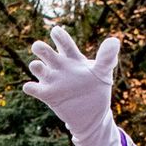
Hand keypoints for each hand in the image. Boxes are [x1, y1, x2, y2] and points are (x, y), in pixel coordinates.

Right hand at [23, 26, 119, 145]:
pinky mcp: (47, 95)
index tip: (55, 31)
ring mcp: (52, 80)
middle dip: (40, 47)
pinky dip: (30, 87)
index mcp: (73, 58)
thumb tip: (114, 40)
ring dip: (35, 66)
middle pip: (45, 51)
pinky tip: (34, 87)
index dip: (59, 36)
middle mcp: (60, 66)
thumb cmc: (97, 88)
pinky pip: (33, 88)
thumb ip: (106, 57)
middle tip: (39, 47)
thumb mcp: (104, 72)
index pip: (64, 43)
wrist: (93, 113)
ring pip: (36, 67)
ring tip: (39, 66)